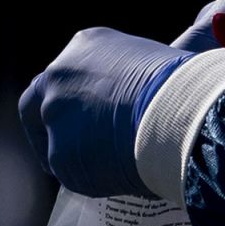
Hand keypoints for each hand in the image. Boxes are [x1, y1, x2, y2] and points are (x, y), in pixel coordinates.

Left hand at [18, 28, 192, 197]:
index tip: (89, 119)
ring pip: (56, 145)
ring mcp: (56, 115)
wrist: (183, 112)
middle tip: (72, 150)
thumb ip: (141, 77)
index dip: (76, 100)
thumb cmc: (186, 87)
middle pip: (38, 105)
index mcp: (86, 45)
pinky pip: (74, 174)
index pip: (67, 75)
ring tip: (112, 171)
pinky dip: (95, 180)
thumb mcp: (161, 62)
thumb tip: (168, 75)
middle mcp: (60, 75)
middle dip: (50, 130)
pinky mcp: (61, 155)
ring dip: (78, 158)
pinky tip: (123, 179)